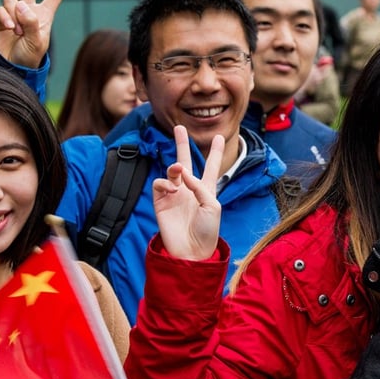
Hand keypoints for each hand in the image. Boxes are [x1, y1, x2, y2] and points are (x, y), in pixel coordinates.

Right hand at [0, 0, 72, 67]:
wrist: (11, 67)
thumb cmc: (29, 57)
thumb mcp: (37, 42)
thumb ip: (32, 23)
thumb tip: (22, 4)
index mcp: (44, 15)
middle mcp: (28, 10)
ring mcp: (13, 13)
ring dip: (16, 15)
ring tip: (18, 31)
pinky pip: (1, 9)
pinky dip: (6, 17)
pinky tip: (10, 29)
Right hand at [151, 125, 223, 260]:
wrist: (191, 251)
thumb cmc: (207, 231)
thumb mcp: (213, 206)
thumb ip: (200, 186)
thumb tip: (182, 172)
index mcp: (206, 190)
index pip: (211, 167)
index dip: (214, 152)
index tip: (220, 137)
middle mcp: (190, 189)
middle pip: (185, 161)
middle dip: (182, 144)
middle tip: (179, 127)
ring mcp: (174, 194)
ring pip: (171, 170)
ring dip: (175, 166)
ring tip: (178, 170)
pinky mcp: (161, 201)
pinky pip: (159, 183)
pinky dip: (165, 182)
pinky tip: (172, 188)